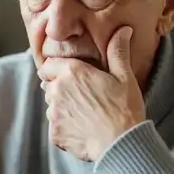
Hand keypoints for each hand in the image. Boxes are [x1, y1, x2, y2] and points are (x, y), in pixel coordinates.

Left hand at [37, 25, 145, 161]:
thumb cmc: (125, 108)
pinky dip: (66, 128)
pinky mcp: (54, 133)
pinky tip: (84, 129)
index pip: (48, 66)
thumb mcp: (124, 76)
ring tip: (86, 114)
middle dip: (61, 89)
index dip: (57, 70)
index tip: (70, 77)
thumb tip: (123, 30)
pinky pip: (55, 127)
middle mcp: (57, 90)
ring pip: (51, 107)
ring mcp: (53, 113)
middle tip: (84, 97)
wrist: (121, 144)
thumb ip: (118, 51)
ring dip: (62, 108)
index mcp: (71, 72)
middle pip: (49, 86)